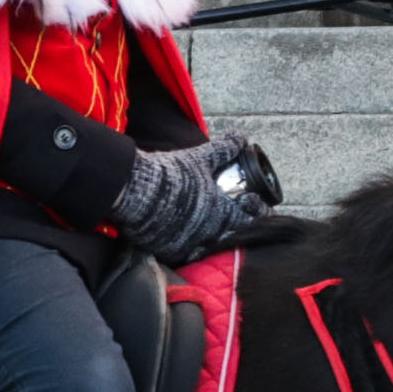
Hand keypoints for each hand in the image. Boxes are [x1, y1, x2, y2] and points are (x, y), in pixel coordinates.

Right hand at [111, 133, 279, 266]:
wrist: (135, 192)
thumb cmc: (171, 175)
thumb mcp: (200, 158)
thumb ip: (223, 149)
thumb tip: (240, 137)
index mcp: (221, 213)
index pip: (250, 220)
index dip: (257, 213)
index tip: (253, 206)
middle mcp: (209, 234)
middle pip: (232, 237)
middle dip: (235, 227)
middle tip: (232, 217)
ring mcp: (188, 245)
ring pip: (208, 248)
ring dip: (212, 238)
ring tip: (208, 227)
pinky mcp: (168, 252)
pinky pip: (184, 254)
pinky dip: (188, 247)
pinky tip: (184, 236)